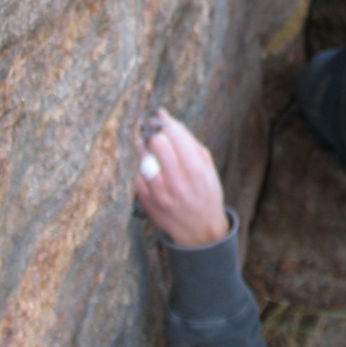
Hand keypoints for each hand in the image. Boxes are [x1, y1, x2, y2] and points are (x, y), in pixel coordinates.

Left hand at [133, 109, 229, 247]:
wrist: (200, 230)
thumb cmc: (205, 192)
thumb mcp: (207, 166)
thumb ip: (188, 141)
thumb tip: (168, 119)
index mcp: (195, 170)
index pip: (174, 135)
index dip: (165, 121)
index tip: (160, 116)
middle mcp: (176, 182)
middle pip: (156, 143)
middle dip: (154, 132)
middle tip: (153, 128)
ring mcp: (159, 193)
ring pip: (143, 157)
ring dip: (144, 146)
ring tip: (148, 143)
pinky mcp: (146, 201)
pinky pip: (138, 175)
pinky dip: (143, 169)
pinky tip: (151, 169)